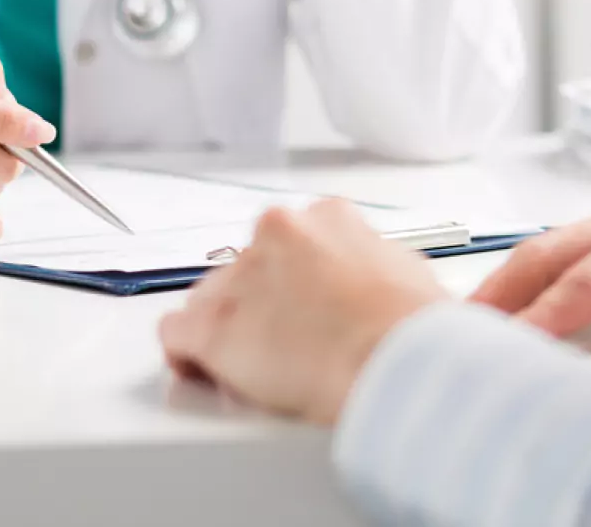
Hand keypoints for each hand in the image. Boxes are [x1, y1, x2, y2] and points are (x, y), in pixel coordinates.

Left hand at [159, 200, 447, 424]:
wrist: (395, 361)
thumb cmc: (412, 329)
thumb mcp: (411, 272)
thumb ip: (379, 263)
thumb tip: (381, 280)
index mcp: (327, 218)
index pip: (292, 241)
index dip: (296, 281)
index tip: (305, 308)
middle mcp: (276, 234)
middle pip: (249, 268)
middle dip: (263, 303)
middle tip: (289, 344)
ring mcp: (240, 277)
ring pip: (213, 299)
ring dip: (231, 329)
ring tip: (259, 369)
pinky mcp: (213, 325)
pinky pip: (178, 334)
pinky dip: (190, 355)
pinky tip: (207, 372)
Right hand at [470, 159, 590, 363]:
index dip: (553, 311)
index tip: (515, 341)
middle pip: (555, 248)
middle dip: (505, 286)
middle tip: (459, 326)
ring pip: (560, 246)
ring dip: (515, 279)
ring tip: (474, 317)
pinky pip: (580, 255)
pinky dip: (544, 277)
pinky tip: (524, 302)